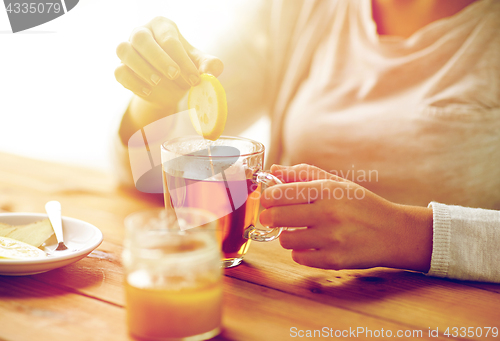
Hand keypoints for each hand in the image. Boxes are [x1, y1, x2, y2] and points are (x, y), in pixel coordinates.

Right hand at [114, 16, 223, 108]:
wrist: (169, 86)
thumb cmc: (185, 68)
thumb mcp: (200, 65)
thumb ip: (210, 65)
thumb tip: (212, 71)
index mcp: (162, 26)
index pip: (169, 38)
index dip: (182, 59)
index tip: (195, 79)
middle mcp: (142, 32)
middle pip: (141, 38)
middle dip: (159, 58)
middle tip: (174, 75)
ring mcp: (128, 48)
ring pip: (124, 50)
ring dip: (141, 68)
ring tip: (158, 82)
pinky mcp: (121, 67)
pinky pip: (119, 71)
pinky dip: (132, 82)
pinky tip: (148, 91)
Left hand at [259, 164, 432, 271]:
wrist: (394, 233)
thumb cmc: (361, 205)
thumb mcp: (337, 183)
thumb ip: (303, 174)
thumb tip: (274, 170)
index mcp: (327, 190)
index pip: (281, 193)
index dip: (267, 197)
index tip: (267, 200)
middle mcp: (328, 213)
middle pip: (277, 217)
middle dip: (269, 217)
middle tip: (271, 217)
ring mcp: (331, 239)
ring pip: (285, 240)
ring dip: (286, 236)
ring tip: (296, 231)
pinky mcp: (334, 260)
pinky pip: (299, 258)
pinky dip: (300, 252)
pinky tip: (310, 245)